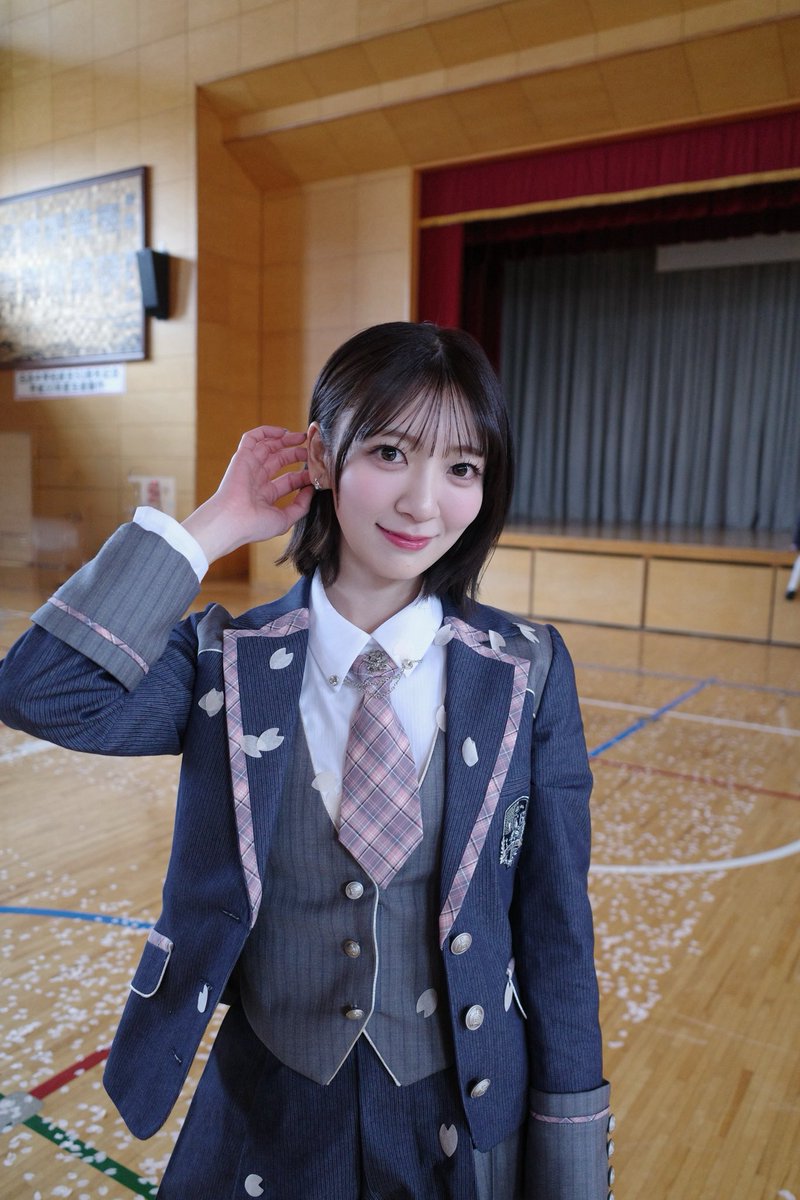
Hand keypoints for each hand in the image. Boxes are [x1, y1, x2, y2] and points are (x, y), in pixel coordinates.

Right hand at [182, 426, 312, 563]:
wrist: (233, 520)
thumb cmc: (255, 525)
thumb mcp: (285, 519)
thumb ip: (300, 506)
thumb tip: (311, 490)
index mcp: (266, 495)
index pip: (288, 480)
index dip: (303, 475)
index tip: (316, 472)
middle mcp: (257, 480)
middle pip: (280, 461)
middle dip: (296, 454)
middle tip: (310, 450)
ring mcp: (249, 467)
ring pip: (268, 447)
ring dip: (285, 440)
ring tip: (301, 437)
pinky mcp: (242, 457)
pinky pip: (252, 438)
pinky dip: (266, 431)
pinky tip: (282, 432)